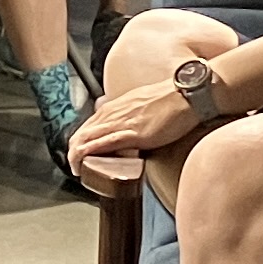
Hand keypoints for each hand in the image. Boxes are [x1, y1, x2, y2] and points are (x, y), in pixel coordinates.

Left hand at [69, 69, 203, 166]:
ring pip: (86, 139)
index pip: (88, 126)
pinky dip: (88, 154)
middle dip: (74, 151)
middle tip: (76, 166)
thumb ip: (130, 115)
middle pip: (81, 133)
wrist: (187, 94)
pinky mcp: (132, 134)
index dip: (80, 142)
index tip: (80, 155)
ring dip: (77, 156)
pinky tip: (83, 163)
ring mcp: (121, 123)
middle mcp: (112, 113)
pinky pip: (102, 144)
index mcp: (115, 107)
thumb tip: (129, 126)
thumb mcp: (142, 104)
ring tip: (77, 169)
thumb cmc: (171, 99)